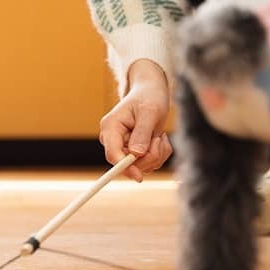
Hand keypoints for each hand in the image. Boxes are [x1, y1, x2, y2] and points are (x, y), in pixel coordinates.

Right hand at [99, 60, 173, 181]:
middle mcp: (113, 139)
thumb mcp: (149, 112)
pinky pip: (149, 163)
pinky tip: (159, 138)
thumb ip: (142, 133)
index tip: (139, 176)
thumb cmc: (149, 97)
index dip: (124, 167)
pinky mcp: (134, 152)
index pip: (112, 154)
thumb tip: (136, 154)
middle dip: (149, 156)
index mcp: (110, 127)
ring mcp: (123, 147)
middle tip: (159, 139)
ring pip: (141, 165)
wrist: (152, 92)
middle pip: (128, 163)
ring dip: (156, 154)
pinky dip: (159, 153)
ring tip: (159, 136)